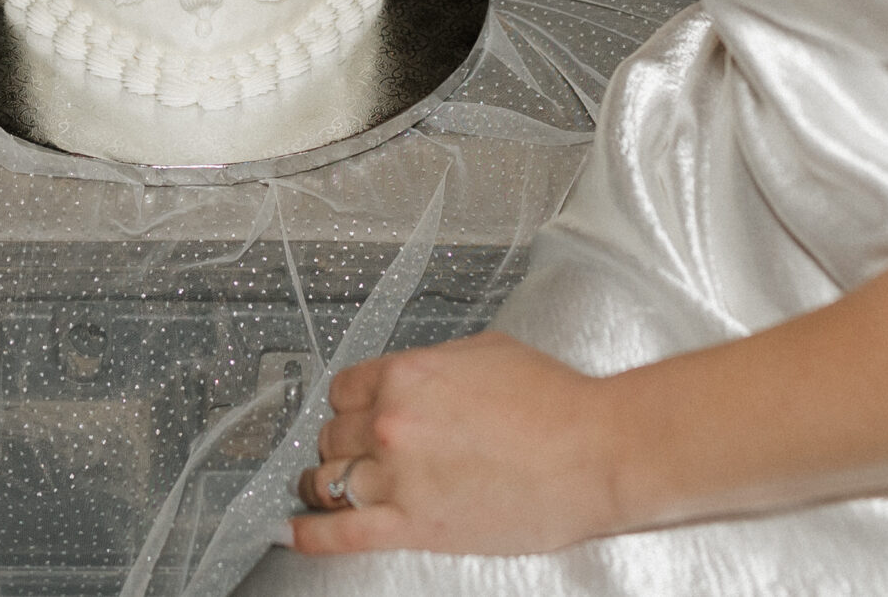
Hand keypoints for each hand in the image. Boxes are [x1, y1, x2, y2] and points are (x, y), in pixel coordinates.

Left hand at [290, 332, 624, 556]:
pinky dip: (311, 534)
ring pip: (328, 478)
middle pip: (332, 433)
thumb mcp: (485, 353)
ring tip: (324, 487)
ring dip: (326, 481)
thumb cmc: (555, 403)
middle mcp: (391, 422)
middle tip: (356, 452)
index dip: (350, 403)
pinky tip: (292, 532)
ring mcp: (398, 477)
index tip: (354, 413)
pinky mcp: (414, 526)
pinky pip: (341, 532)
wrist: (595, 452)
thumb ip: (433, 365)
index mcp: (406, 375)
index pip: (342, 388)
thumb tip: (414, 376)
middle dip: (343, 441)